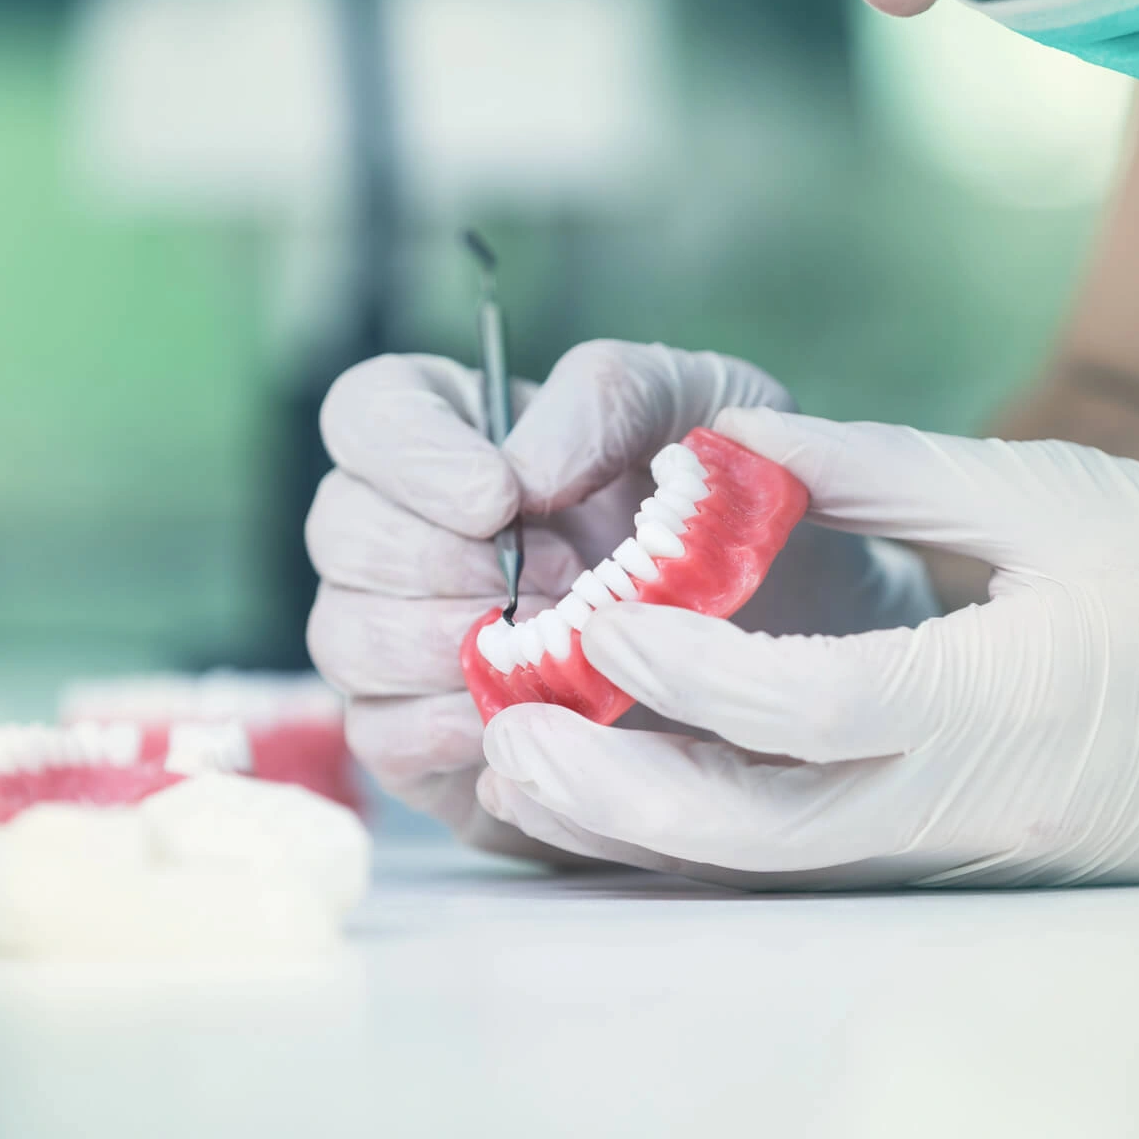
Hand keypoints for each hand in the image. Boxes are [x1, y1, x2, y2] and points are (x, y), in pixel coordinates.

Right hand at [305, 343, 935, 861]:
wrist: (799, 652)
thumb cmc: (742, 518)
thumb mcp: (707, 410)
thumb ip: (611, 395)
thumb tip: (522, 466)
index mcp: (465, 434)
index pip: (368, 412)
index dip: (410, 453)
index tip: (498, 497)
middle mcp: (413, 531)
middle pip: (339, 527)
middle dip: (442, 561)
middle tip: (562, 585)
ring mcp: (405, 641)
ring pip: (345, 633)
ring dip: (450, 643)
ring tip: (561, 650)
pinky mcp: (426, 743)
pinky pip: (382, 735)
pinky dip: (451, 724)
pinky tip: (531, 714)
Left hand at [476, 410, 1138, 890]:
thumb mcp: (1055, 498)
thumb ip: (883, 473)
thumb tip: (735, 448)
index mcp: (992, 711)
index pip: (800, 705)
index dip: (681, 661)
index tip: (592, 610)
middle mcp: (958, 810)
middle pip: (746, 836)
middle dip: (610, 793)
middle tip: (501, 732)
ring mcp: (959, 855)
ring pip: (764, 865)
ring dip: (641, 823)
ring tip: (535, 758)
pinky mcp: (962, 861)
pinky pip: (809, 862)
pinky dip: (711, 830)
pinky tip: (645, 778)